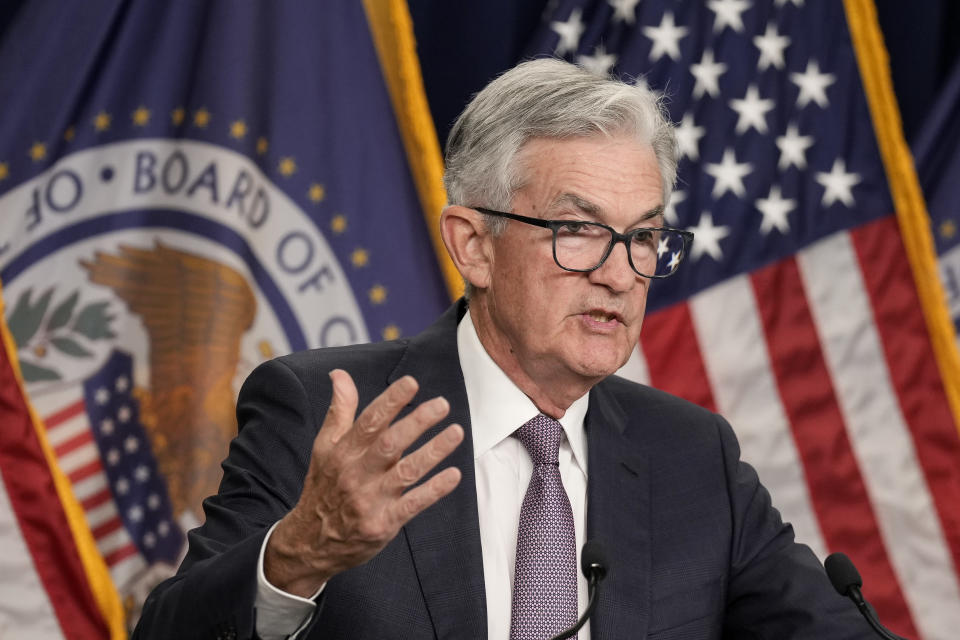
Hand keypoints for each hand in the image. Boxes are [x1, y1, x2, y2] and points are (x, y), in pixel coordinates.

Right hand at [264, 369, 463, 595]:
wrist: (310, 542)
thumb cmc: (324, 487)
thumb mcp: (324, 448)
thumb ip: (339, 410)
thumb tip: (340, 375)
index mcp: (343, 452)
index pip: (369, 421)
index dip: (391, 401)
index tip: (411, 382)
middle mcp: (356, 474)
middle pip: (390, 444)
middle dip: (417, 422)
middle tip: (442, 405)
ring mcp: (370, 500)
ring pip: (406, 472)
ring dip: (433, 451)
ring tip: (456, 432)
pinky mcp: (383, 524)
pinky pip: (413, 504)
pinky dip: (434, 490)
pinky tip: (454, 474)